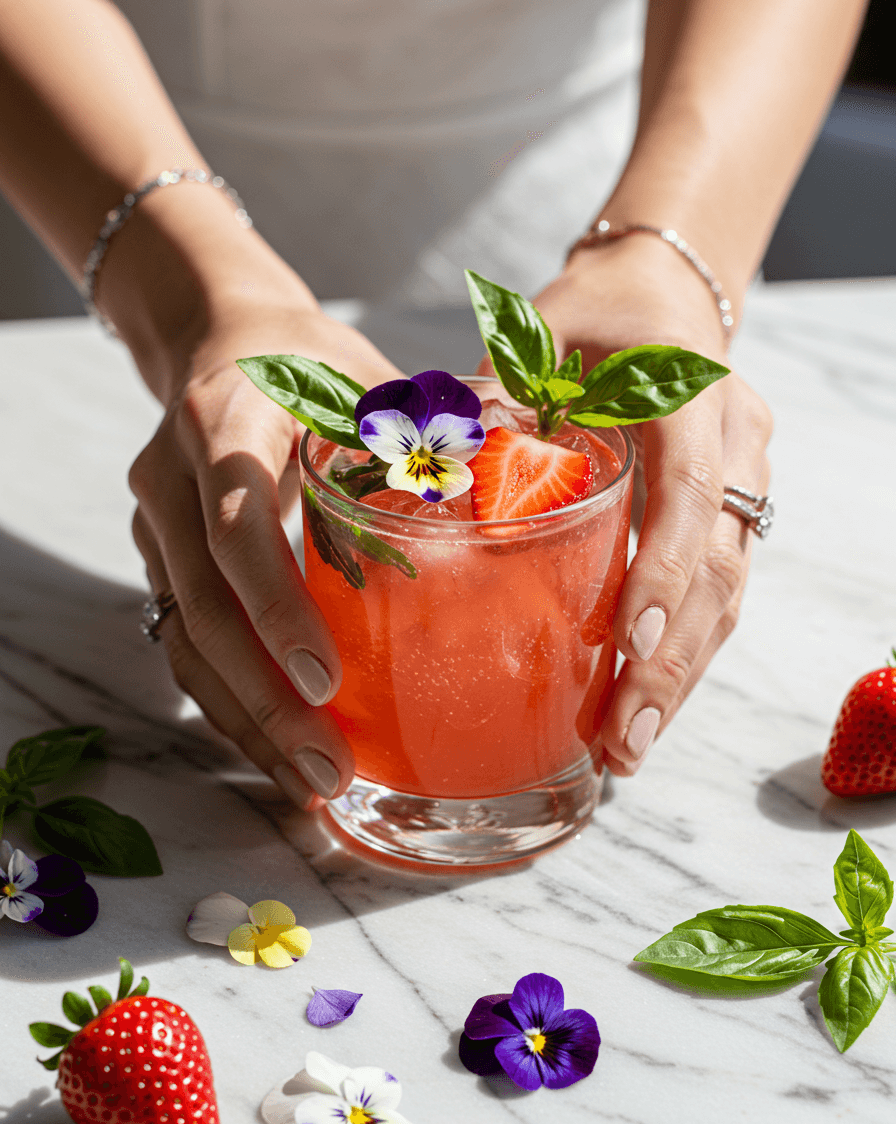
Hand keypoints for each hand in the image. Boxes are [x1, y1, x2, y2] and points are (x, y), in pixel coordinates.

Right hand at [128, 299, 403, 808]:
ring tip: (310, 784)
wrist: (218, 340)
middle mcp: (169, 482)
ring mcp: (155, 528)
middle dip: (265, 699)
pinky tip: (280, 751)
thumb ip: (425, 434)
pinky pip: (188, 646)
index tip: (324, 677)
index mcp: (223, 424)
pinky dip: (234, 704)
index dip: (276, 605)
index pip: (235, 525)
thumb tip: (522, 488)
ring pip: (187, 643)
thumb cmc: (306, 358)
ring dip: (247, 720)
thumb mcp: (364, 376)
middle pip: (203, 610)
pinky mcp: (163, 564)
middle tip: (329, 765)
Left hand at [530, 234, 771, 775]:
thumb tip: (431, 474)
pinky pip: (719, 591)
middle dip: (671, 663)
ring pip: (728, 594)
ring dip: (679, 675)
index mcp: (689, 392)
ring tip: (627, 748)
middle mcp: (736, 441)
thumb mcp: (537, 340)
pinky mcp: (732, 511)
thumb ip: (491, 402)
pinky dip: (681, 650)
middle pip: (720, 568)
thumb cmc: (592, 315)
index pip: (688, 491)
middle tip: (623, 741)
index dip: (664, 573)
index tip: (631, 647)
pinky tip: (643, 703)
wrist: (660, 295)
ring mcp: (745, 479)